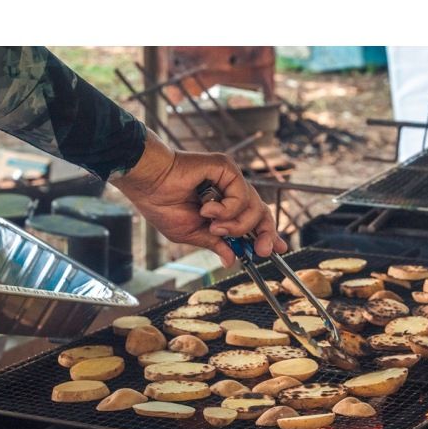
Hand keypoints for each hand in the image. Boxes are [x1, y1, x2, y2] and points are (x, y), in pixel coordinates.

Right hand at [111, 129, 286, 266]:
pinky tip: (207, 210)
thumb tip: (231, 260)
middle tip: (262, 251)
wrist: (148, 185)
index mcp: (224, 208)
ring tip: (213, 226)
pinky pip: (242, 195)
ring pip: (254, 207)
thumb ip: (215, 244)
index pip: (254, 221)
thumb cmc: (162, 205)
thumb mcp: (192, 234)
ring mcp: (230, 180)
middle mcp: (230, 192)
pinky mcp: (227, 169)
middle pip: (262, 213)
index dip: (268, 235)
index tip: (279, 249)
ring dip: (236, 225)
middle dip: (266, 234)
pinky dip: (228, 209)